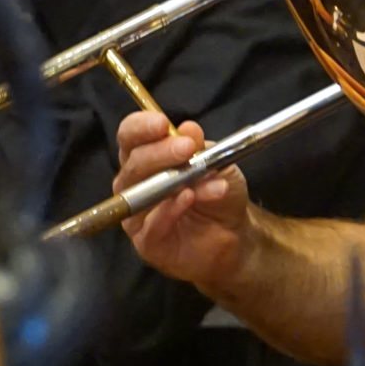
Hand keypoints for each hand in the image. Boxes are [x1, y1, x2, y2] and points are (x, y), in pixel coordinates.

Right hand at [117, 110, 247, 286]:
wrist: (234, 230)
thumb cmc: (218, 190)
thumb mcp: (218, 163)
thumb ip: (202, 148)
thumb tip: (188, 129)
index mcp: (147, 158)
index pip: (130, 137)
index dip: (140, 128)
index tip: (162, 123)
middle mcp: (134, 184)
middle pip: (132, 164)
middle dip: (159, 152)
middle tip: (187, 147)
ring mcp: (136, 214)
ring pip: (138, 194)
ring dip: (170, 181)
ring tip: (199, 173)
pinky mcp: (145, 241)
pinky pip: (151, 225)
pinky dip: (170, 209)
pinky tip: (189, 197)